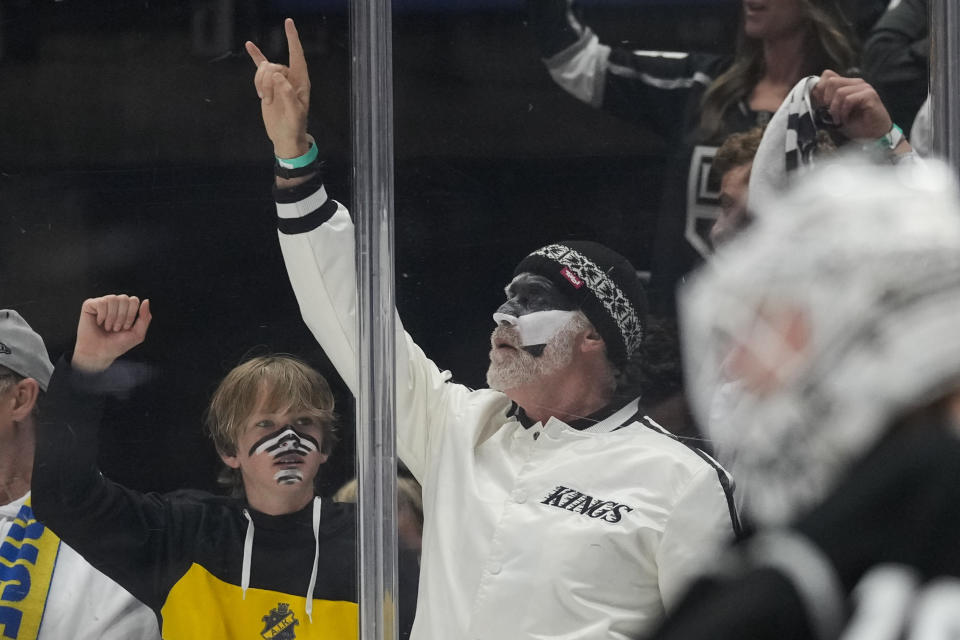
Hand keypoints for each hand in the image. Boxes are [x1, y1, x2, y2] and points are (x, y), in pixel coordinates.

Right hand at [73, 295, 151, 372]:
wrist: (99, 353)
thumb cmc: (117, 344)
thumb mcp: (137, 334)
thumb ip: (145, 318)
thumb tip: (146, 301)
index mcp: (126, 308)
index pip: (134, 300)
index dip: (131, 314)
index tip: (125, 327)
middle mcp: (115, 304)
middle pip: (124, 298)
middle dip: (122, 316)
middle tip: (116, 329)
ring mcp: (102, 303)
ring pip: (112, 298)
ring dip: (112, 316)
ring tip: (108, 327)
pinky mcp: (89, 305)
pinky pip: (100, 302)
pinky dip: (102, 315)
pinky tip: (99, 323)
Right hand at [246, 19, 311, 158]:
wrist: (285, 136)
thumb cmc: (294, 126)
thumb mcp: (295, 113)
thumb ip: (288, 94)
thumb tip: (278, 75)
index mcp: (301, 81)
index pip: (297, 55)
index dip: (293, 39)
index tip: (288, 23)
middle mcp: (290, 77)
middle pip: (273, 66)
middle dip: (266, 81)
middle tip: (267, 100)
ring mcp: (278, 80)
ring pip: (263, 69)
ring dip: (260, 83)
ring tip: (265, 99)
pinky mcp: (268, 85)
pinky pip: (260, 67)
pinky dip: (255, 56)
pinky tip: (249, 45)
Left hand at [811, 70, 892, 140]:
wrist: (873, 135)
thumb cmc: (855, 124)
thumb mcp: (835, 112)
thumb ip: (825, 102)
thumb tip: (812, 94)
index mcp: (847, 84)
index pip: (828, 75)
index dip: (820, 90)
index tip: (821, 105)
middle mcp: (856, 83)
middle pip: (831, 81)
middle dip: (826, 100)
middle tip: (829, 114)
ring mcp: (864, 88)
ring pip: (839, 91)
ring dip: (835, 109)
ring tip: (838, 119)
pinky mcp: (870, 95)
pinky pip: (849, 99)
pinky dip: (843, 112)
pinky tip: (845, 119)